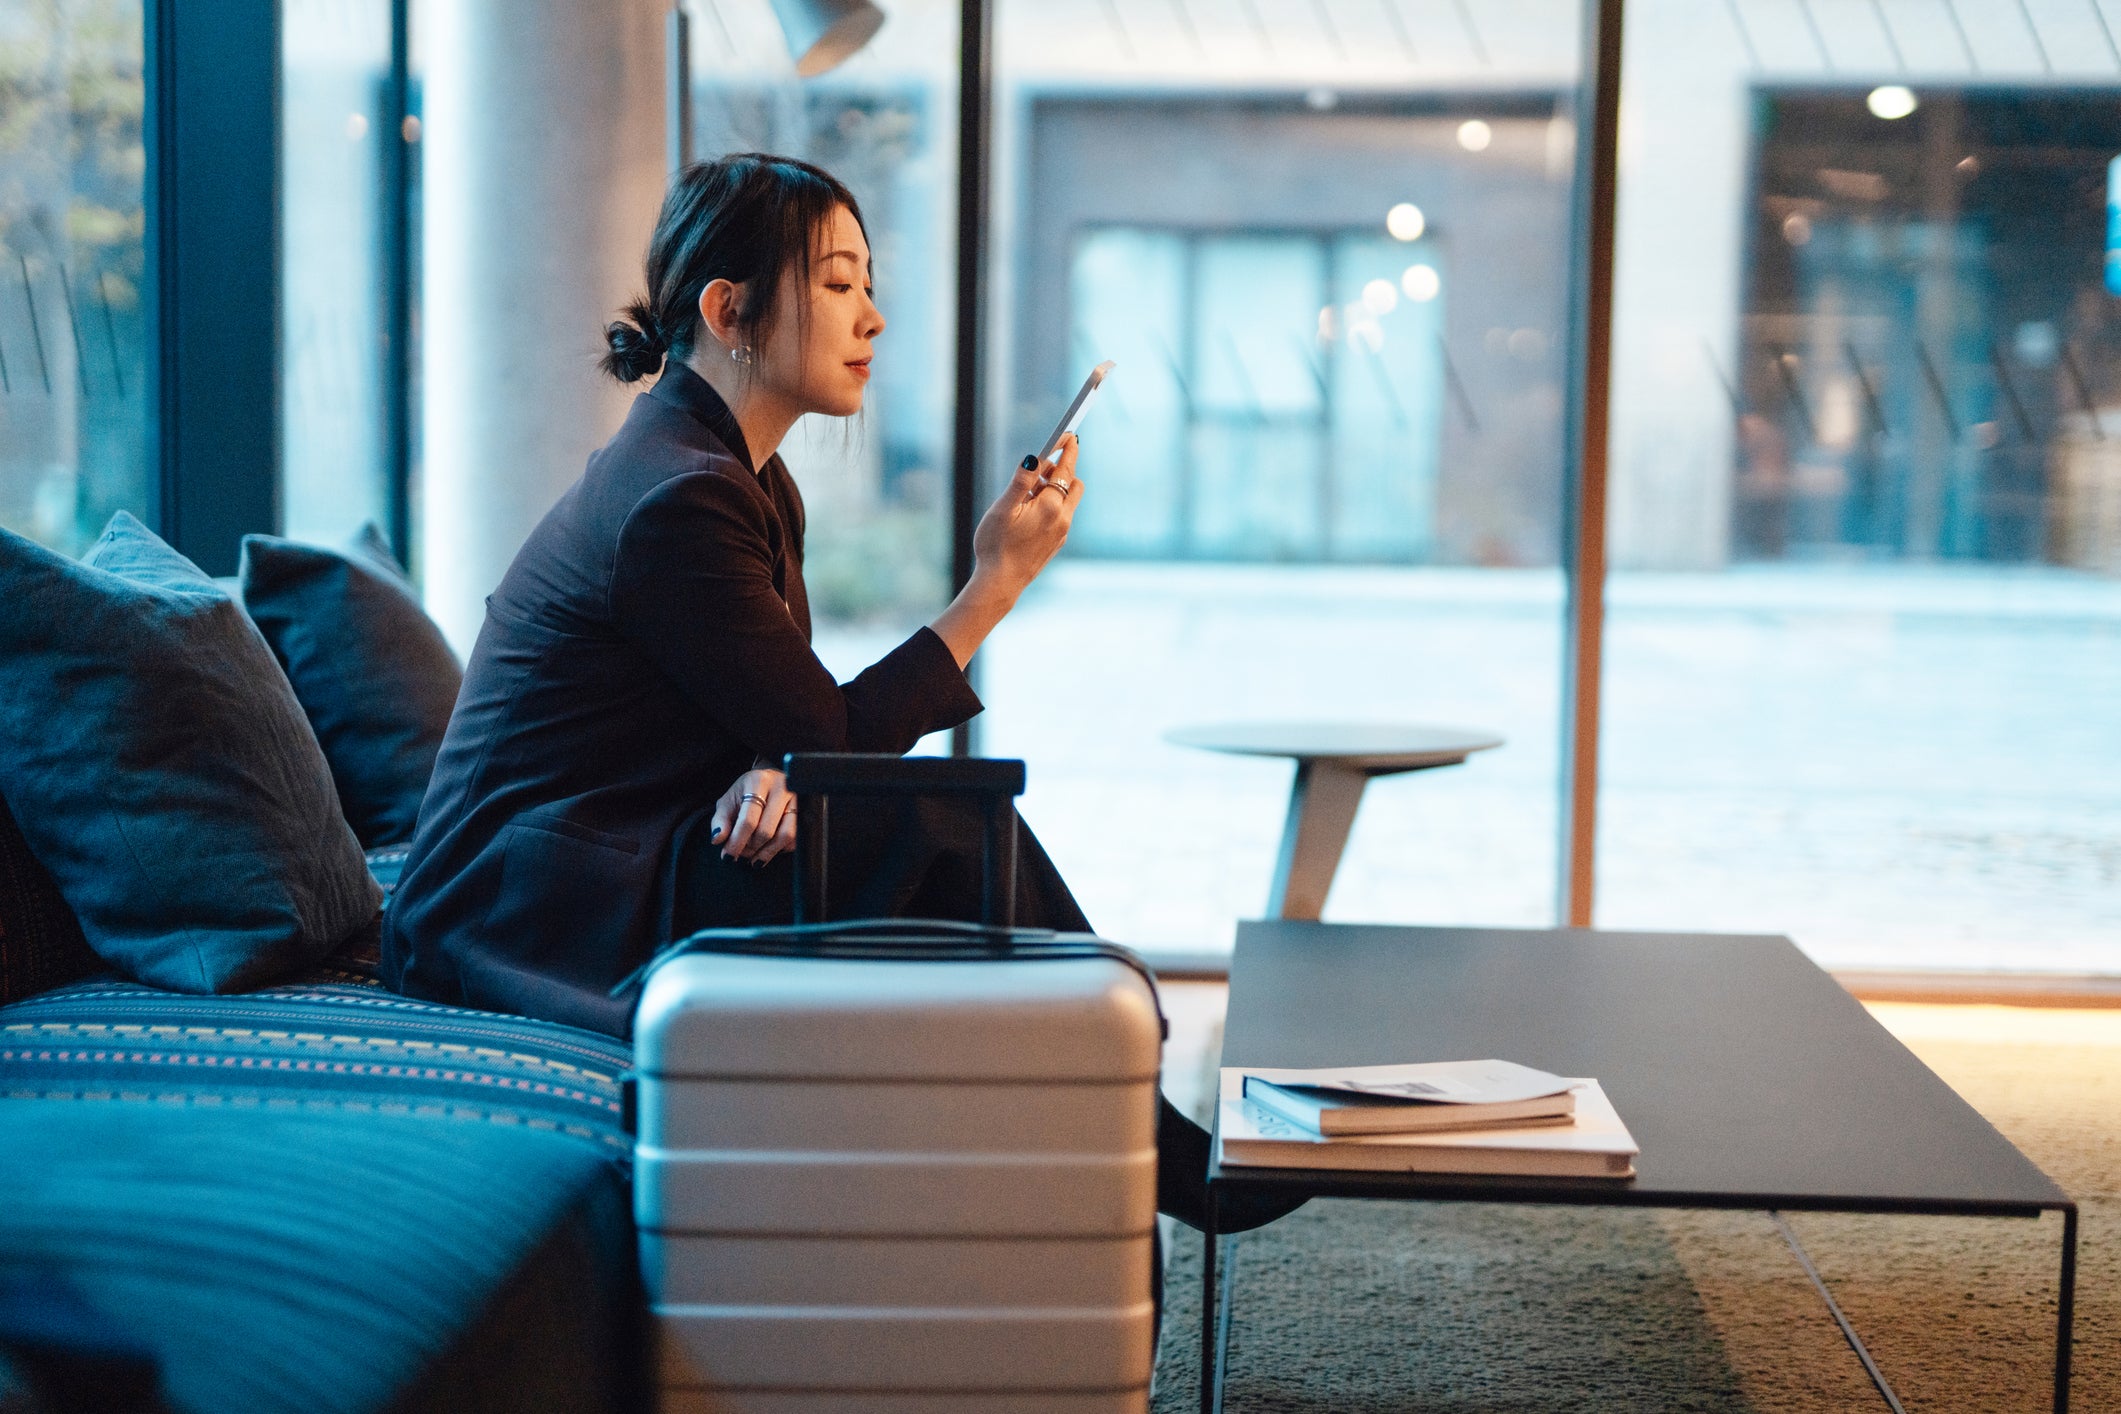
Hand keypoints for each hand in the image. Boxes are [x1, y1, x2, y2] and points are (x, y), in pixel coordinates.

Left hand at [710, 767, 795, 864]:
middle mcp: (781, 788)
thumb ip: (720, 820)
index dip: (737, 841)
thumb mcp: (728, 801)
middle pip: (766, 830)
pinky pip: (796, 838)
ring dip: (767, 852)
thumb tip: (718, 839)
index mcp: (759, 781)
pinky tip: (769, 847)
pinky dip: (781, 849)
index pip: (748, 819)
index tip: (728, 856)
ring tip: (754, 857)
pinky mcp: (807, 811)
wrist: (769, 779)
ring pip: (785, 836)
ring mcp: (798, 799)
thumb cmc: (746, 792)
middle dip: (750, 848)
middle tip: (740, 854)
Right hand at [972, 433, 1083, 601]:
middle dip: (1062, 470)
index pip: (1065, 470)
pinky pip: (1062, 515)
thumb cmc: (996, 545)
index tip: (1070, 435)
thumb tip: (1035, 458)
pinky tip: (1030, 512)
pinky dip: (1052, 505)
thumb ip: (1021, 481)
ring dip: (1055, 489)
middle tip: (1039, 468)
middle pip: (1073, 483)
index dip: (1068, 450)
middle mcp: (1063, 519)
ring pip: (1067, 500)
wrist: (1001, 583)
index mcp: (1051, 507)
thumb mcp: (1004, 509)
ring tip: (1028, 493)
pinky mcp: (1057, 542)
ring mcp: (1062, 532)